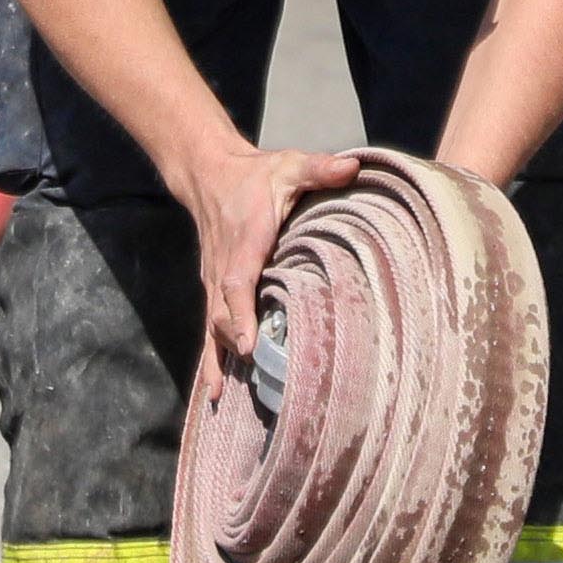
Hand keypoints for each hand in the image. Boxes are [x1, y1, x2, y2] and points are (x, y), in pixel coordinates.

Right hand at [173, 143, 361, 372]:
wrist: (210, 174)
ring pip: (213, 325)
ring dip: (218, 359)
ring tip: (222, 396)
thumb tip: (352, 168)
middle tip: (254, 376)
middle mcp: (224, 266)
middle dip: (235, 344)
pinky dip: (211, 359)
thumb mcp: (290, 166)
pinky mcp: (213, 290)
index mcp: (246, 240)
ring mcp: (214, 282)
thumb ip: (319, 168)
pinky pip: (209, 328)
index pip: (237, 281)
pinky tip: (212, 392)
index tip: (249, 344)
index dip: (242, 313)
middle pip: (222, 313)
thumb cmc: (256, 175)